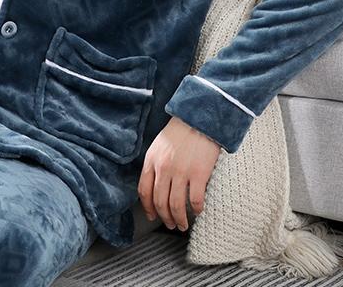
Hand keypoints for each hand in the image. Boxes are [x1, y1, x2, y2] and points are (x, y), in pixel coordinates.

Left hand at [137, 116, 221, 230]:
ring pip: (176, 206)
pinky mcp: (198, 174)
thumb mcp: (159, 145)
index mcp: (151, 160)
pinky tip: (198, 211)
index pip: (144, 191)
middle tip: (170, 225)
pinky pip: (195, 200)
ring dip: (179, 219)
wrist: (198, 118)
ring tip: (183, 224)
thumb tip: (155, 184)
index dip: (147, 207)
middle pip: (159, 201)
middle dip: (164, 218)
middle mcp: (163, 168)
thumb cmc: (179, 131)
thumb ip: (155, 164)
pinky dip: (196, 210)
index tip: (152, 216)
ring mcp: (180, 172)